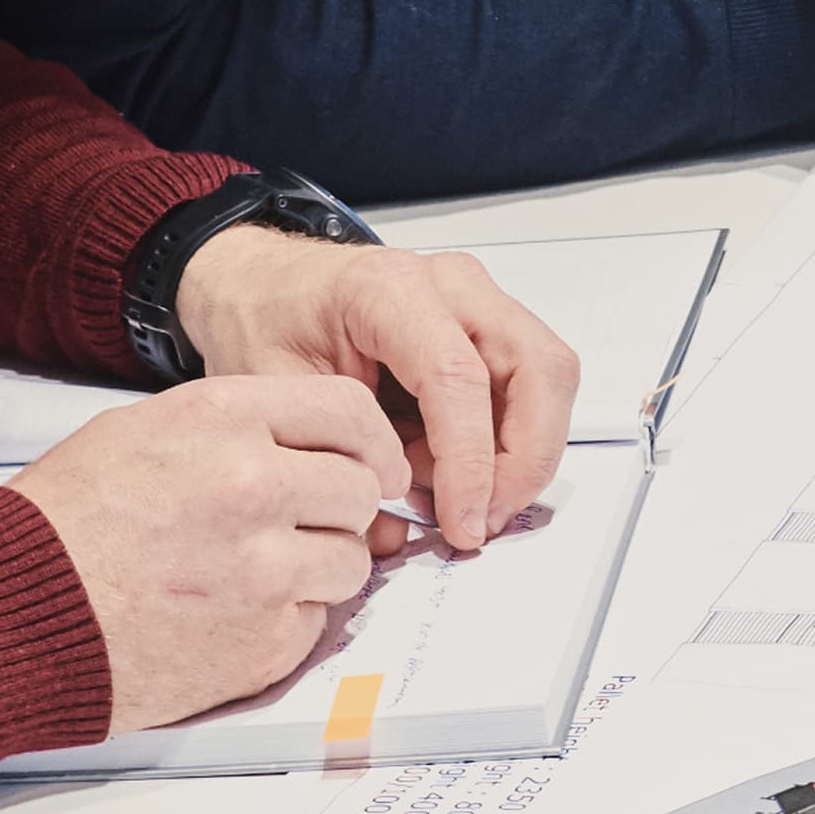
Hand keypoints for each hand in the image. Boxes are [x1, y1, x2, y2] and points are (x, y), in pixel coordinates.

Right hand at [5, 369, 403, 730]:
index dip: (370, 440)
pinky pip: (316, 623)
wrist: (7, 618)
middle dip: (339, 508)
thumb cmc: (58, 525)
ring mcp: (265, 570)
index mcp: (222, 418)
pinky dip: (286, 621)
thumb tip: (306, 450)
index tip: (367, 462)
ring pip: (352, 562)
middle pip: (359, 489)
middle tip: (300, 524)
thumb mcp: (137, 433)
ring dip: (319, 568)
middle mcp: (254, 485)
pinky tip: (229, 614)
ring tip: (255, 573)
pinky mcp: (264, 643)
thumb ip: (232, 432)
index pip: (351, 411)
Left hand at [170, 231, 580, 549]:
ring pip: (548, 379)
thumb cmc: (267, 322)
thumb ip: (337, 456)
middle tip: (484, 521)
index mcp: (387, 290)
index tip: (464, 522)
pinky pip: (528, 391)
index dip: (471, 462)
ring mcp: (478, 303)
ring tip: (454, 498)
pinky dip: (505, 445)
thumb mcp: (277, 393)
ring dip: (520, 455)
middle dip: (525, 461)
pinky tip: (446, 473)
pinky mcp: (489, 330)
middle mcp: (449, 285)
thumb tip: (395, 528)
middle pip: (536, 368)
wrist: (267, 286)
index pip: (459, 377)